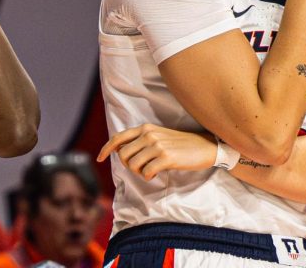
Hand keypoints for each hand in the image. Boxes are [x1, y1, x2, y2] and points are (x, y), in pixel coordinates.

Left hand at [97, 123, 215, 180]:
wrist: (205, 146)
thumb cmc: (180, 144)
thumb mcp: (158, 136)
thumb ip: (140, 140)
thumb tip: (120, 151)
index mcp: (145, 128)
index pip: (118, 137)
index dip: (106, 149)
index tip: (99, 159)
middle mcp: (149, 134)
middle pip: (123, 154)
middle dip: (128, 165)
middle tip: (140, 169)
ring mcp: (157, 145)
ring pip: (133, 164)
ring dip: (138, 172)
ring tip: (149, 171)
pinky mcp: (166, 157)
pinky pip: (146, 172)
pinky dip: (148, 176)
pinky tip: (155, 174)